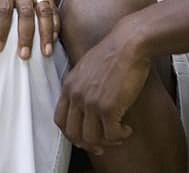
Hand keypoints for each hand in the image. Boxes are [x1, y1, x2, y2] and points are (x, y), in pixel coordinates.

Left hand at [0, 0, 56, 58]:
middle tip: (24, 56)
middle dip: (26, 35)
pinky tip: (54, 40)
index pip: (3, 10)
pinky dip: (56, 25)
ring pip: (44, 12)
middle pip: (25, 13)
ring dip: (46, 33)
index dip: (0, 29)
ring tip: (46, 53)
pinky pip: (54, 10)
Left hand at [54, 32, 146, 153]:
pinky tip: (127, 129)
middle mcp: (76, 95)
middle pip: (73, 134)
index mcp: (69, 85)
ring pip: (91, 139)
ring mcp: (90, 102)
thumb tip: (86, 105)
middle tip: (102, 145)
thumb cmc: (114, 52)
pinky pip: (111, 135)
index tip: (84, 137)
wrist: (129, 43)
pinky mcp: (108, 107)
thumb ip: (81, 85)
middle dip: (88, 144)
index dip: (71, 133)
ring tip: (119, 135)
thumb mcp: (87, 67)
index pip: (59, 120)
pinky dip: (120, 136)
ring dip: (107, 142)